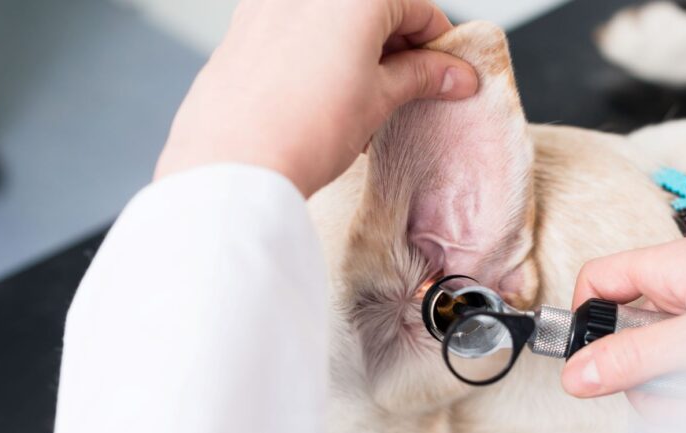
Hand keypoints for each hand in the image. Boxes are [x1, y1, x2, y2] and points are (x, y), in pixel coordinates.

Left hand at [154, 0, 478, 195]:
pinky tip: (323, 98)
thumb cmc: (303, 131)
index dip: (439, 44)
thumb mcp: (378, 101)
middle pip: (372, 8)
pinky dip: (318, 54)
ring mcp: (269, 5)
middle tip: (409, 91)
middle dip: (397, 48)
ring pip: (332, 20)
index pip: (416, 7)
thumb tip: (450, 74)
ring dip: (356, 51)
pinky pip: (295, 32)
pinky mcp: (242, 29)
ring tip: (363, 103)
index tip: (447, 72)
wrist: (235, 164)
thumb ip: (419, 77)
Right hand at [561, 237, 685, 398]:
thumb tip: (575, 376)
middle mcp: (682, 298)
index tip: (591, 365)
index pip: (597, 283)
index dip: (584, 321)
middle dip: (644, 383)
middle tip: (674, 390)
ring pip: (658, 377)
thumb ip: (639, 357)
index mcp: (668, 270)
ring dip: (680, 401)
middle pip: (624, 347)